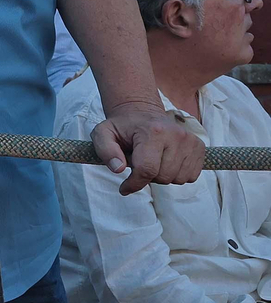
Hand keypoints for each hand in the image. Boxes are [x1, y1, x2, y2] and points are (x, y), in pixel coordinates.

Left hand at [91, 102, 206, 195]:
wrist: (142, 114)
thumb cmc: (122, 128)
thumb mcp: (103, 134)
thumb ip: (105, 151)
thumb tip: (118, 169)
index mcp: (153, 131)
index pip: (147, 169)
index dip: (134, 184)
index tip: (124, 188)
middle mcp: (176, 135)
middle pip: (163, 177)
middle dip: (147, 177)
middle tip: (139, 163)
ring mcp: (191, 141)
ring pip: (177, 179)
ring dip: (162, 176)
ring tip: (153, 161)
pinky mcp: (199, 147)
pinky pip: (190, 177)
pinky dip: (176, 175)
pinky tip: (166, 162)